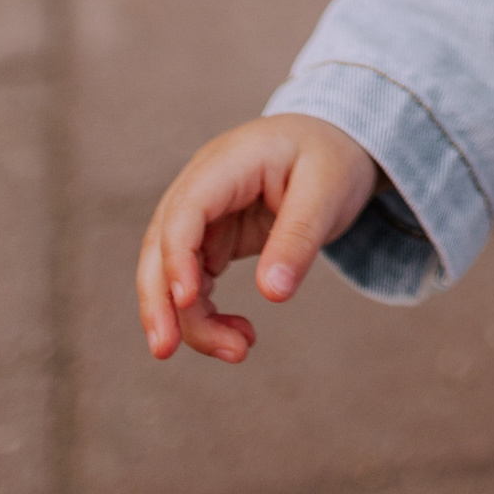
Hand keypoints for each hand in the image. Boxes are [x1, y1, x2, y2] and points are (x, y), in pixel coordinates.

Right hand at [136, 114, 378, 363]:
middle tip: (165, 351)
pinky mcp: (212, 240)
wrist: (335, 142)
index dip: (176, 253)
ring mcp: (204, 216)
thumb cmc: (332, 158)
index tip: (187, 298)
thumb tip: (272, 294)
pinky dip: (206, 315)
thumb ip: (298, 239)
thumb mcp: (328, 191)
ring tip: (238, 350)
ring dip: (191, 319)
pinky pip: (194, 283)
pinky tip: (236, 336)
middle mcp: (203, 187)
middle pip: (160, 245)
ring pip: (173, 273)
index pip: (185, 209)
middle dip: (159, 300)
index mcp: (228, 162)